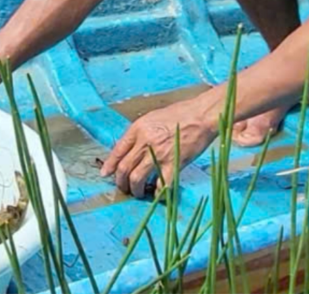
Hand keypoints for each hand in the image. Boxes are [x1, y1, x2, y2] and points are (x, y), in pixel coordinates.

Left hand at [99, 96, 217, 197]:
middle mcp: (145, 142)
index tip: (106, 174)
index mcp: (138, 128)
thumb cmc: (181, 113)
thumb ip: (140, 133)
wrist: (202, 115)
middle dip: (121, 182)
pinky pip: (161, 185)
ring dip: (135, 190)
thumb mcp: (153, 117)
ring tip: (139, 192)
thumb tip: (131, 149)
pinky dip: (157, 193)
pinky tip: (157, 193)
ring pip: (137, 179)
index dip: (110, 165)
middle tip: (124, 187)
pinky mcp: (174, 164)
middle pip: (124, 168)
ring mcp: (159, 154)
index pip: (117, 151)